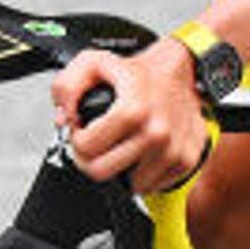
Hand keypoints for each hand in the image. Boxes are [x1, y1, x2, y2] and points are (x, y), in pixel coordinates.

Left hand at [51, 41, 213, 196]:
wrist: (180, 72)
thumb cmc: (139, 72)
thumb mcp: (93, 64)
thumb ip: (67, 87)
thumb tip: (64, 119)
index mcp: (132, 110)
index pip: (85, 148)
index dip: (77, 138)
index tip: (84, 130)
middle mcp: (155, 133)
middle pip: (101, 172)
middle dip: (92, 159)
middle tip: (97, 144)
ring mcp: (172, 150)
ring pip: (128, 184)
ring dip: (121, 168)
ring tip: (123, 144)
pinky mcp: (185, 161)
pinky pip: (152, 185)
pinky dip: (144, 173)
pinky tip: (143, 151)